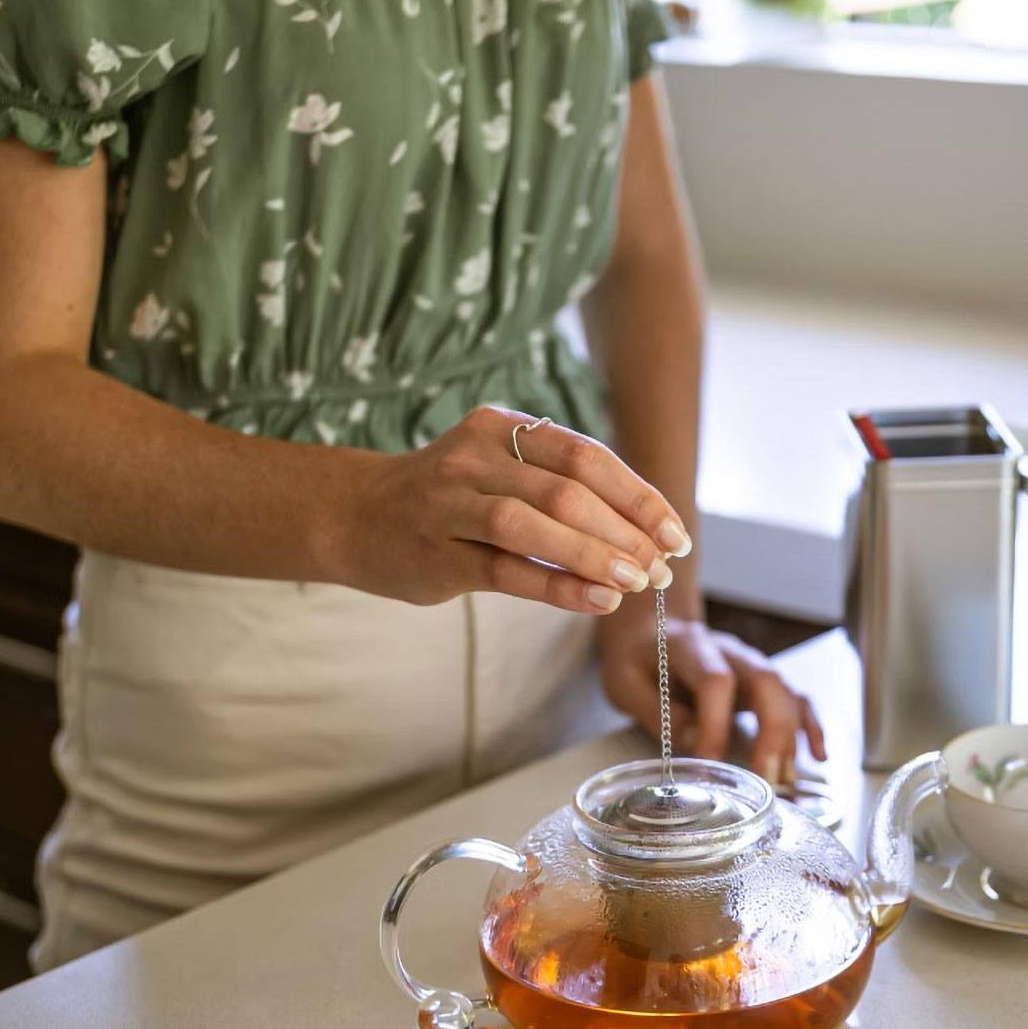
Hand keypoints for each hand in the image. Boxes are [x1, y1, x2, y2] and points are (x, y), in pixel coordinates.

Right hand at [338, 408, 691, 613]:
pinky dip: (559, 586)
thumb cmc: (446, 499)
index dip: (638, 496)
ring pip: (535, 525)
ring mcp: (450, 504)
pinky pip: (507, 570)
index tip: (674, 533)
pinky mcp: (436, 554)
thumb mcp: (498, 470)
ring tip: (636, 582)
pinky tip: (598, 600)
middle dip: (625, 531)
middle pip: (567, 490)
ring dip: (595, 556)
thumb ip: (558, 488)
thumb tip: (644, 534)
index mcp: (499, 428)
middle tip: (661, 566)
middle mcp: (473, 457)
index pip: (585, 456)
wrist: (353, 516)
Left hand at [600, 612, 826, 783]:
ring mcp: (751, 664)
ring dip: (790, 738)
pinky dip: (810, 727)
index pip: (716, 680)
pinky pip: (796, 699)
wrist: (652, 632)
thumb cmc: (637, 660)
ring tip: (785, 781)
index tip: (708, 763)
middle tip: (766, 779)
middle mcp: (730, 651)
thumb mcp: (624, 682)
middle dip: (772, 733)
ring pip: (786, 692)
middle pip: (766, 682)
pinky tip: (818, 757)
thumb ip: (653, 709)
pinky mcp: (762, 682)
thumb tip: (688, 739)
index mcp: (689, 647)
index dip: (716, 724)